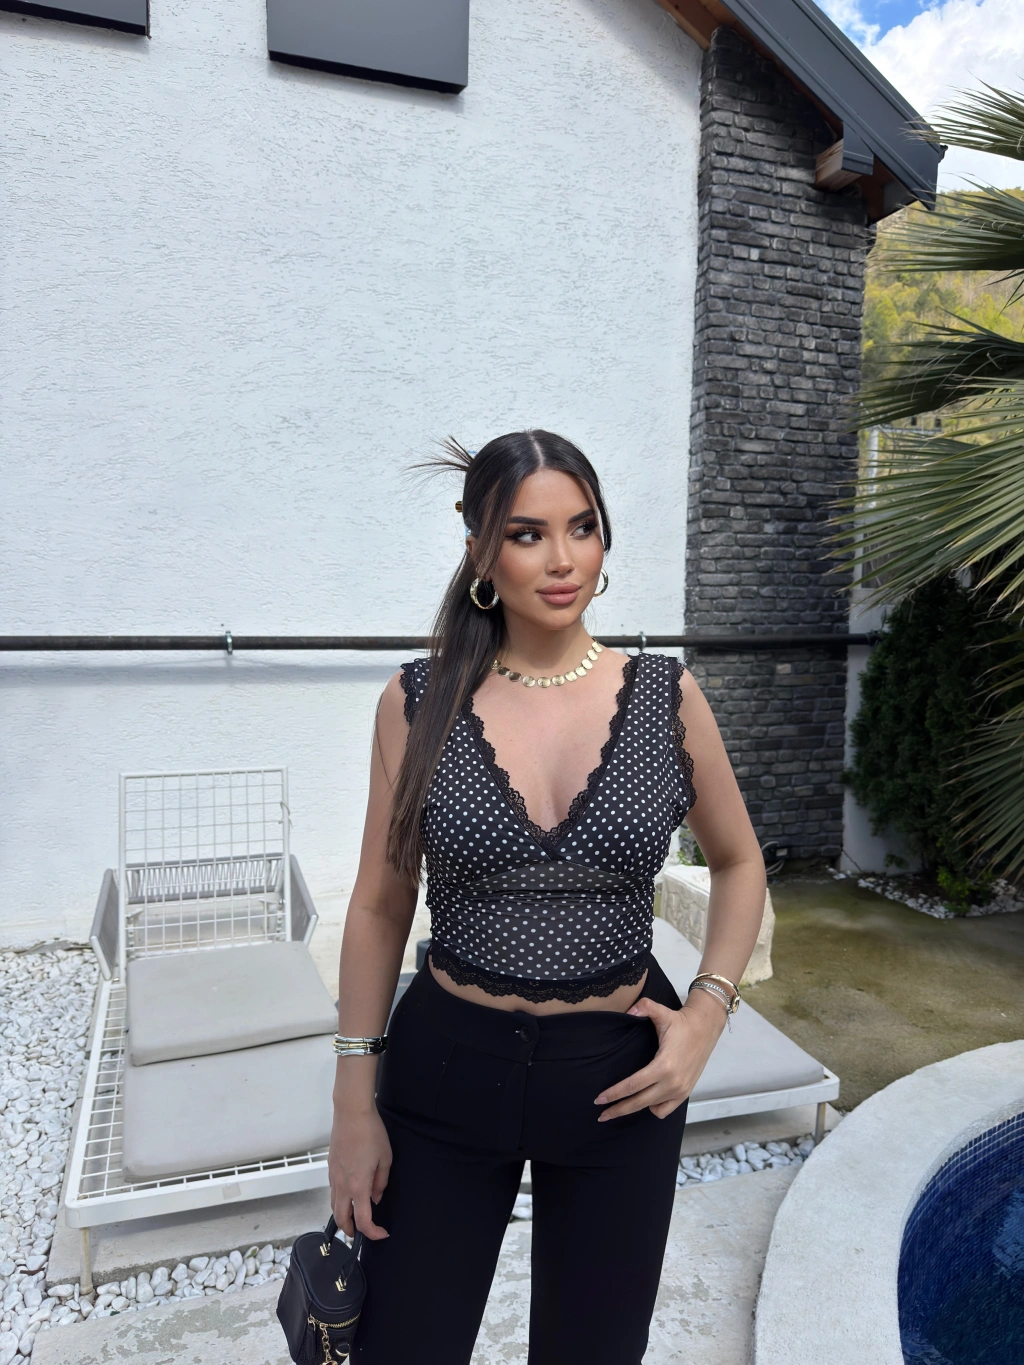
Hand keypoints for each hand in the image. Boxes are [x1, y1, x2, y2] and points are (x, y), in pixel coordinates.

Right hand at [328, 1105, 392, 1239]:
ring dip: (342, 1216)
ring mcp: (333, 1176)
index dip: (373, 1233)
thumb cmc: (370, 1132)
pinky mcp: (330, 1167)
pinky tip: (349, 1194)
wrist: (351, 1113)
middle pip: (340, 1219)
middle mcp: (342, 1185)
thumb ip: (381, 1182)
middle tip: (361, 1233)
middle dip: (350, 1231)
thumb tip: (376, 1197)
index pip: (362, 1221)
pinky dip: (339, 1200)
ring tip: (354, 1217)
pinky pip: (332, 1191)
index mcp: (358, 1186)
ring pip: (333, 1206)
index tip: (382, 1233)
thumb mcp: (385, 1158)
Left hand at [594, 991, 726, 1119]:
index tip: (599, 1099)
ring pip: (650, 1107)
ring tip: (619, 1107)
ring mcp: (680, 1090)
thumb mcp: (662, 1012)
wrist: (706, 1029)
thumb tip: (628, 1011)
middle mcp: (672, 1082)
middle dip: (618, 1109)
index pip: (632, 1085)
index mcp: (664, 1066)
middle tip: (601, 1115)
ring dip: (634, 1108)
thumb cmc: (682, 1023)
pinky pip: (665, 1110)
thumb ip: (644, 1007)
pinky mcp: (685, 1093)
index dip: (614, 1093)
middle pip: (638, 1102)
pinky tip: (644, 1102)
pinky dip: (654, 1108)